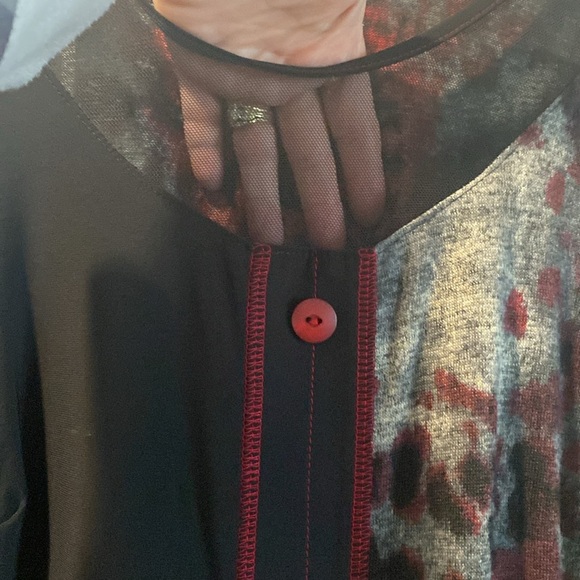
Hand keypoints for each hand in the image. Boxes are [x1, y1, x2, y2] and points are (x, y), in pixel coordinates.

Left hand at [156, 0, 385, 248]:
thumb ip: (367, 28)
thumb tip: (464, 16)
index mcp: (332, 59)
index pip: (355, 128)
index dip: (365, 170)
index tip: (372, 212)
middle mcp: (291, 78)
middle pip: (308, 152)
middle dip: (320, 201)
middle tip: (327, 245)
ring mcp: (243, 75)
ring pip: (257, 147)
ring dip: (261, 194)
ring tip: (266, 240)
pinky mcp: (197, 67)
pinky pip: (200, 116)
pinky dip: (203, 148)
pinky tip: (212, 186)